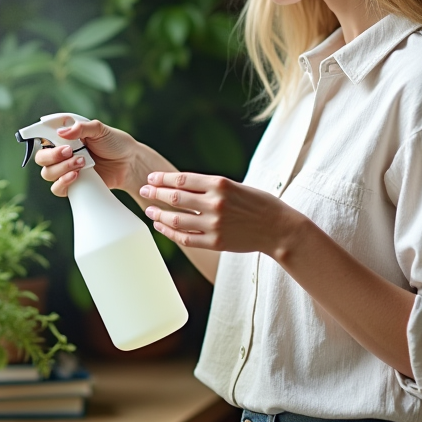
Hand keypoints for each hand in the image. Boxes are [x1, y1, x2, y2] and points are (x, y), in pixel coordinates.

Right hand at [34, 119, 138, 196]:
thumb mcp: (100, 129)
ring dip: (61, 169)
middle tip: (70, 151)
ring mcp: (66, 170)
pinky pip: (57, 188)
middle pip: (41, 158)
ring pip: (47, 173)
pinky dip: (63, 183)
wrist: (129, 163)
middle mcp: (62, 153)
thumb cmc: (115, 143)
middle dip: (53, 156)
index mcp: (65, 137)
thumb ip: (82, 128)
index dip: (41, 137)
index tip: (54, 138)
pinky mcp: (73, 185)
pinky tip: (77, 176)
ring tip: (82, 163)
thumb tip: (62, 132)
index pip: (43, 136)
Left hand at [139, 171, 301, 253]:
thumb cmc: (258, 204)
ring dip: (159, 214)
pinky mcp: (216, 243)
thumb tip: (178, 185)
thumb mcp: (235, 186)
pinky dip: (170, 232)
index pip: (182, 179)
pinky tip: (162, 227)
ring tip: (149, 210)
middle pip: (175, 197)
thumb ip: (209, 186)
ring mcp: (215, 225)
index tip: (151, 178)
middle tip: (143, 191)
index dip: (162, 178)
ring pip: (176, 219)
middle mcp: (215, 203)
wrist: (278, 228)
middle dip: (155, 193)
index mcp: (220, 184)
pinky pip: (186, 238)